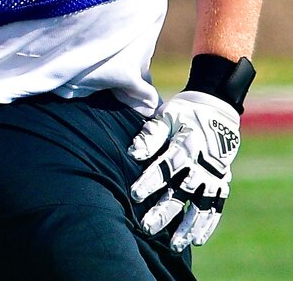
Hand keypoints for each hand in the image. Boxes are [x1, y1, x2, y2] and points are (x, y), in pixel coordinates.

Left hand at [129, 91, 241, 250]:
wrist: (216, 110)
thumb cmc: (183, 114)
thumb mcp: (166, 116)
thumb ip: (150, 135)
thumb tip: (132, 153)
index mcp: (187, 145)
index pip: (166, 166)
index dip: (150, 181)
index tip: (134, 194)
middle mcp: (203, 164)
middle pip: (183, 191)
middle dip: (165, 210)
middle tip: (147, 227)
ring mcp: (215, 176)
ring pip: (201, 205)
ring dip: (188, 226)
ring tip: (174, 245)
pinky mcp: (223, 183)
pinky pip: (216, 207)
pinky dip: (207, 224)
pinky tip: (196, 240)